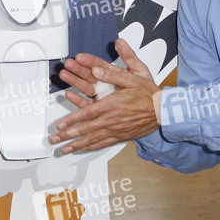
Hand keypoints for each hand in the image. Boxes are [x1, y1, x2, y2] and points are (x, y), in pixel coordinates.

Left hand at [50, 39, 159, 153]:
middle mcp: (112, 120)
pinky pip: (103, 144)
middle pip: (85, 130)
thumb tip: (96, 69)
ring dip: (76, 145)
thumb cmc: (148, 93)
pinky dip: (91, 148)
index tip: (60, 125)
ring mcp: (116, 130)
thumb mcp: (132, 77)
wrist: (164, 111)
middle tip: (54, 140)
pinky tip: (82, 149)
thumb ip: (112, 72)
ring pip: (92, 140)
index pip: (86, 114)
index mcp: (112, 105)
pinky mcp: (121, 137)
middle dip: (68, 136)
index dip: (71, 120)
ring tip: (63, 149)